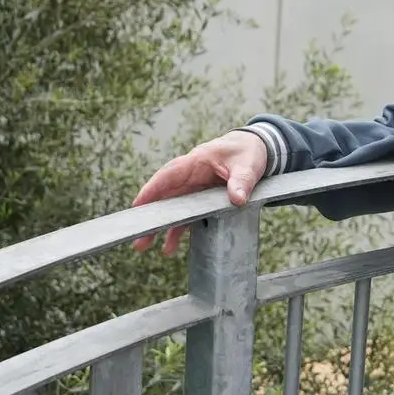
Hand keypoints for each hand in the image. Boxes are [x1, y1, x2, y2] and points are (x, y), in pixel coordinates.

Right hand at [129, 131, 268, 255]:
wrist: (256, 148)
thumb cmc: (247, 151)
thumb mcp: (247, 165)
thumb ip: (242, 181)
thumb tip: (237, 199)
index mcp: (196, 161)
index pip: (168, 176)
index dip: (152, 190)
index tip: (137, 206)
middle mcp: (190, 176)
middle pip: (164, 195)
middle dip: (150, 214)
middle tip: (137, 234)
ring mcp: (194, 188)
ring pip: (172, 208)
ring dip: (159, 226)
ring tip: (143, 245)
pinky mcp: (202, 199)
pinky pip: (187, 215)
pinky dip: (177, 229)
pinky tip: (169, 246)